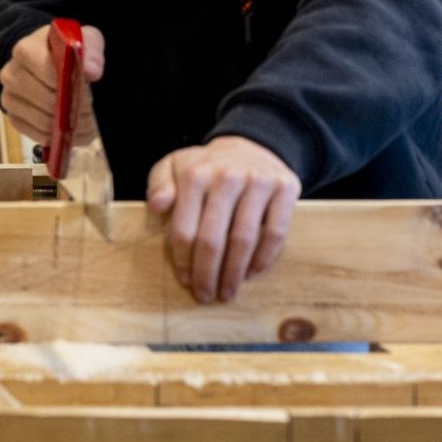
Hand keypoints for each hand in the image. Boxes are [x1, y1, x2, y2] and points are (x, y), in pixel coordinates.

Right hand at [0, 20, 102, 147]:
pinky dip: (58, 137)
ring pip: (43, 122)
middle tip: (91, 112)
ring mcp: (9, 98)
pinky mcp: (13, 118)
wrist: (40, 59)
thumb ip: (90, 49)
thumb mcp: (81, 39)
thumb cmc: (63, 50)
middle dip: (74, 110)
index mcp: (25, 50)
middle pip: (47, 101)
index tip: (88, 91)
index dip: (73, 86)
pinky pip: (38, 135)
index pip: (49, 73)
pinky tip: (72, 130)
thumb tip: (92, 72)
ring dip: (69, 127)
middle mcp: (11, 74)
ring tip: (85, 122)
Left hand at [146, 135, 300, 303]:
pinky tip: (252, 273)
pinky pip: (275, 232)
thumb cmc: (207, 167)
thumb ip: (158, 185)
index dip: (183, 261)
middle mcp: (226, 177)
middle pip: (213, 239)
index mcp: (194, 174)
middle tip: (205, 296)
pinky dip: (263, 258)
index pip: (185, 229)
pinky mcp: (284, 189)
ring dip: (234, 273)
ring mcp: (258, 182)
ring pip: (244, 239)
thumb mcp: (174, 166)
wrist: (251, 145)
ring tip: (227, 292)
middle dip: (207, 274)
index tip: (184, 280)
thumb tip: (157, 206)